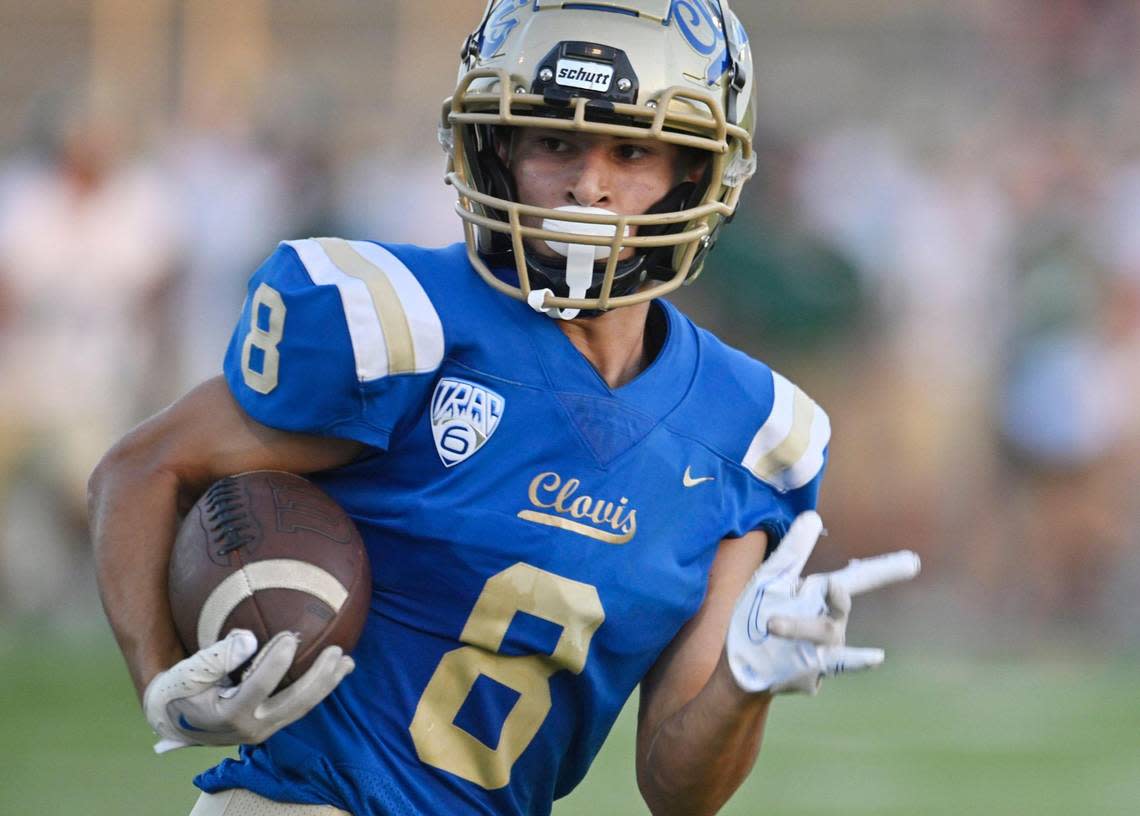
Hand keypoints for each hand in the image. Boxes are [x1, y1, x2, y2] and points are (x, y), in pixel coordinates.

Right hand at [142, 629, 354, 752]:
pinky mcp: (270, 723)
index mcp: (228, 714)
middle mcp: (251, 726)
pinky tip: (334, 671)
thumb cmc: (177, 691)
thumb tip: (249, 638)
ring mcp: (263, 728)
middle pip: (294, 703)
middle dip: (319, 678)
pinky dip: (318, 689)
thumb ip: (216, 657)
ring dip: (326, 685)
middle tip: (337, 651)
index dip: (276, 662)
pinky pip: (298, 706)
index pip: (258, 687)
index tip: (291, 636)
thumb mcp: (186, 673)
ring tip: (347, 661)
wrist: (172, 721)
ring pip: (302, 708)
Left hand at [726, 512, 919, 694]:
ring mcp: (826, 649)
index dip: (886, 570)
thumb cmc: (758, 615)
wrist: (739, 662)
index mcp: (822, 595)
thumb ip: (793, 550)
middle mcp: (831, 621)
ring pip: (823, 632)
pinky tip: (877, 656)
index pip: (859, 578)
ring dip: (797, 626)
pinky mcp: (814, 672)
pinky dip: (856, 661)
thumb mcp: (772, 579)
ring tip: (771, 624)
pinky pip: (830, 665)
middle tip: (833, 585)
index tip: (913, 562)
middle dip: (843, 596)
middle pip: (843, 604)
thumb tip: (814, 516)